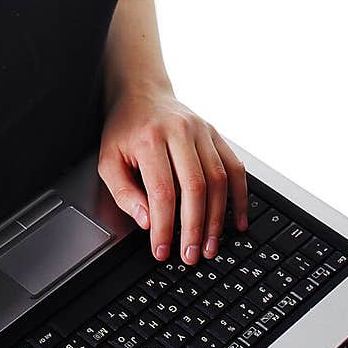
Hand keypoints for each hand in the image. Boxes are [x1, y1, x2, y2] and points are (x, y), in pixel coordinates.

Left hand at [98, 86, 247, 263]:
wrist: (142, 92)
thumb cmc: (124, 129)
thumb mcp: (108, 159)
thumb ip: (123, 192)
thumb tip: (147, 221)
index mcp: (149, 137)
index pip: (161, 190)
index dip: (164, 225)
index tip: (162, 249)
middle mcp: (179, 131)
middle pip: (195, 186)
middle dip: (194, 227)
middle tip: (191, 255)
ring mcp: (202, 131)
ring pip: (218, 180)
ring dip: (217, 218)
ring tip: (211, 246)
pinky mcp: (216, 134)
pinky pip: (235, 168)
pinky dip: (239, 197)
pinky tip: (237, 221)